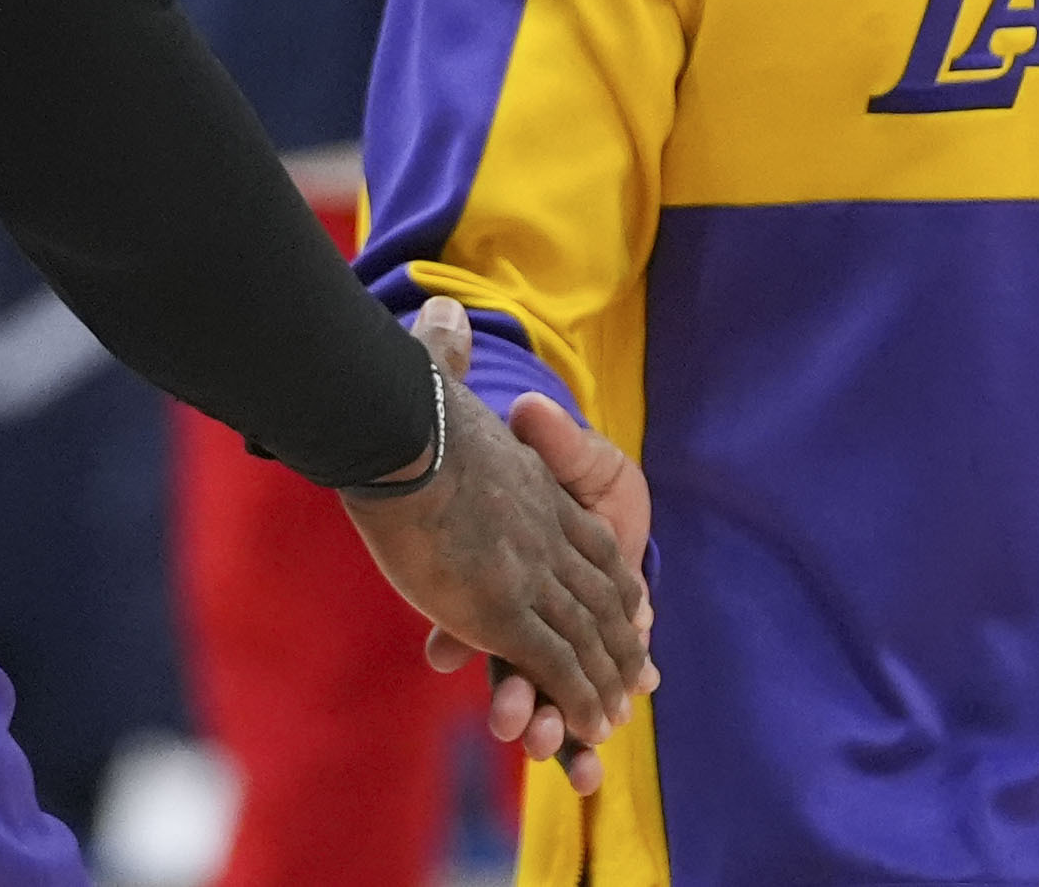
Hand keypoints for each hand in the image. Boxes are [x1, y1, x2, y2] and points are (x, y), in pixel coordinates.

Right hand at [341, 299, 654, 793]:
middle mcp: (547, 535)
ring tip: (614, 719)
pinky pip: (554, 664)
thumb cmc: (411, 404)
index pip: (595, 542)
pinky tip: (583, 727)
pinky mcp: (506, 612)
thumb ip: (446, 353)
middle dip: (618, 646)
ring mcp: (529, 577)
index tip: (631, 607)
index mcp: (539, 489)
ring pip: (583, 641)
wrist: (404, 426)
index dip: (614, 579)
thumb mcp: (440, 377)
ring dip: (600, 684)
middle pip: (600, 599)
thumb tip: (440, 312)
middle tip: (634, 684)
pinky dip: (573, 699)